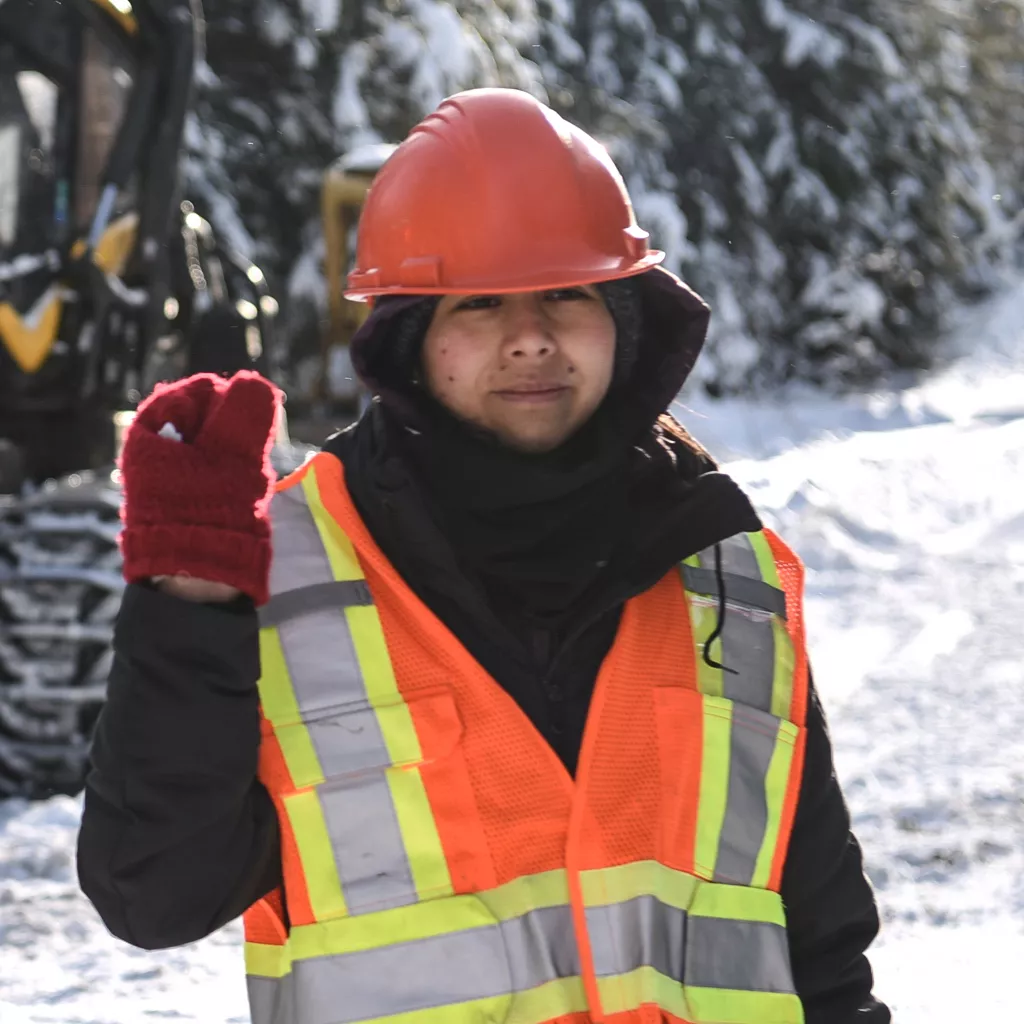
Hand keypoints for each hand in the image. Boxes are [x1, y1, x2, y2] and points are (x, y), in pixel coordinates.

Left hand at [119, 371, 282, 604]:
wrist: (199, 580)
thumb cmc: (212, 511)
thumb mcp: (233, 454)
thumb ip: (245, 413)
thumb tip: (254, 382)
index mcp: (147, 439)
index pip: (187, 395)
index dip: (219, 397)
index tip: (244, 409)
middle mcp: (151, 459)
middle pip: (201, 422)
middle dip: (231, 429)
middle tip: (251, 444)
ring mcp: (169, 484)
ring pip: (211, 450)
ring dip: (235, 456)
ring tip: (246, 474)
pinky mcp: (188, 505)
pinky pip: (213, 476)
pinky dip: (232, 477)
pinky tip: (243, 493)